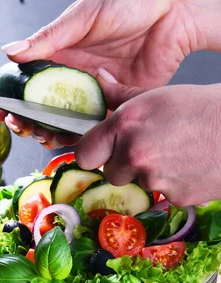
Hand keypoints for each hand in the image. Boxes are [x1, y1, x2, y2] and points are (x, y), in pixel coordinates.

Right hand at [0, 0, 205, 145]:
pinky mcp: (118, 106)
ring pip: (66, 125)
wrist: (174, 10)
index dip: (11, 101)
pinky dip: (81, 138)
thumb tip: (10, 52)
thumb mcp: (83, 18)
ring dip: (49, 134)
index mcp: (63, 58)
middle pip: (44, 111)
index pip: (29, 86)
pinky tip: (69, 140)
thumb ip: (48, 39)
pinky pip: (96, 128)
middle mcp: (76, 80)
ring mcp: (96, 95)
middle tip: (18, 126)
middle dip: (26, 123)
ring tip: (40, 135)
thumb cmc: (130, 2)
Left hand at [75, 79, 220, 206]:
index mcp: (125, 124)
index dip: (93, 153)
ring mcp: (153, 179)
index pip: (84, 153)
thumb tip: (99, 82)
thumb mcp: (158, 95)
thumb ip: (121, 96)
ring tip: (175, 153)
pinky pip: (163, 195)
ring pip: (138, 184)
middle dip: (124, 165)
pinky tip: (188, 166)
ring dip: (149, 174)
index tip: (101, 151)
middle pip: (111, 173)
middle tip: (149, 148)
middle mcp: (134, 154)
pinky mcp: (174, 197)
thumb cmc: (201, 107)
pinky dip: (173, 184)